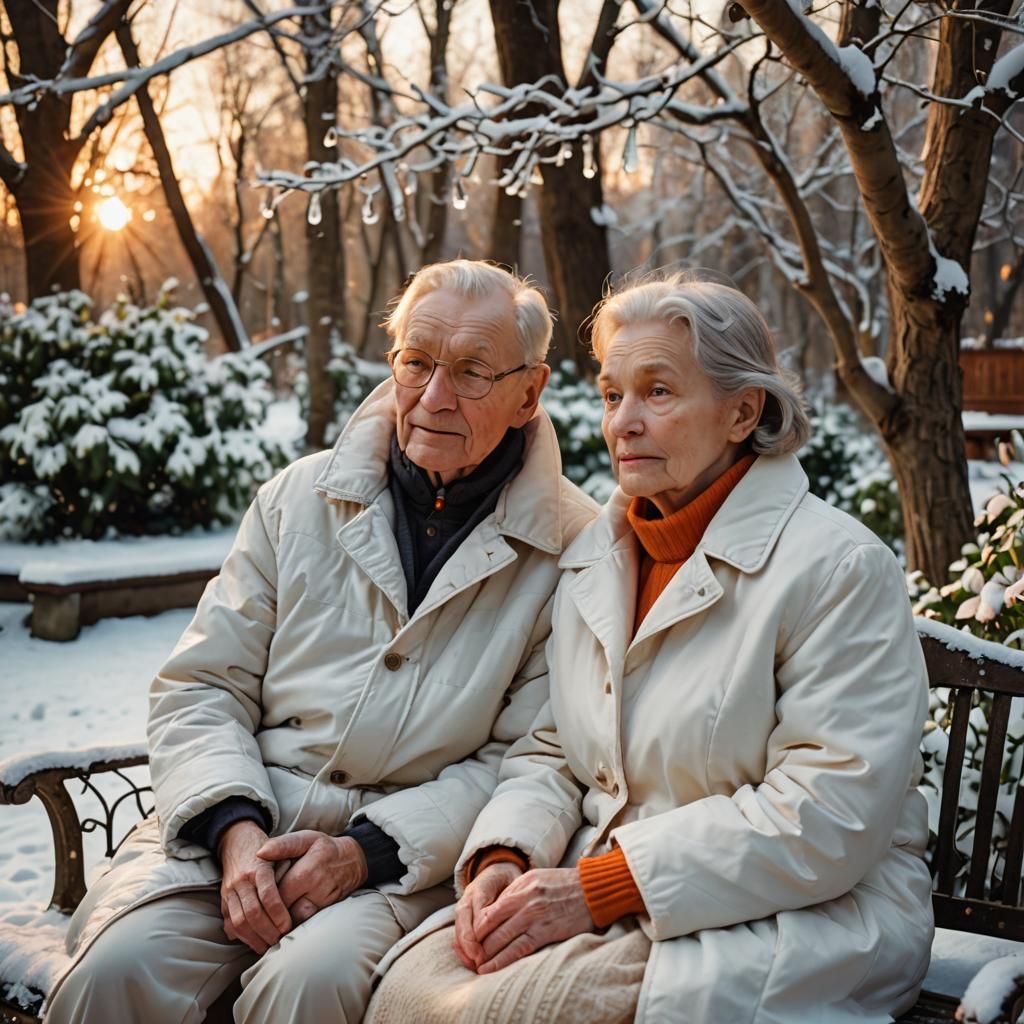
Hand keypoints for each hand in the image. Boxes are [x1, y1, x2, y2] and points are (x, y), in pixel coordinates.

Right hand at [218, 820, 290, 954]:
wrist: (236, 839)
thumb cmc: (266, 847)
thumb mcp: (281, 850)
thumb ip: (290, 870)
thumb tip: (301, 896)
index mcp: (259, 866)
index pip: (268, 894)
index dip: (278, 913)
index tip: (288, 925)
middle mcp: (242, 879)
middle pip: (252, 912)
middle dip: (267, 931)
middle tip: (280, 940)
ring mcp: (230, 889)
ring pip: (239, 921)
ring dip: (254, 938)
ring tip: (268, 946)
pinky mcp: (223, 898)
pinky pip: (229, 922)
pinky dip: (242, 936)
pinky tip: (254, 943)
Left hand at [256, 830, 367, 924]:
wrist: (354, 860)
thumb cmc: (324, 848)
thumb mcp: (305, 838)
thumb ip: (282, 845)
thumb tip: (259, 853)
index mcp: (306, 872)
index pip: (276, 894)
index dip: (262, 898)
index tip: (254, 896)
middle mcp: (316, 891)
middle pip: (284, 912)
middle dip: (269, 914)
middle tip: (257, 912)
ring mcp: (323, 904)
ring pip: (296, 922)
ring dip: (282, 923)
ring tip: (269, 920)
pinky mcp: (328, 912)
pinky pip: (307, 924)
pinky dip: (294, 925)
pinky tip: (285, 923)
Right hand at [453, 861, 523, 969]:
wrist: (498, 872)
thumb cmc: (509, 881)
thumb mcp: (513, 883)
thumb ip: (510, 898)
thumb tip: (509, 918)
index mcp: (480, 888)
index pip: (476, 913)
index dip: (478, 933)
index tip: (483, 950)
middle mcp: (468, 899)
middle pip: (462, 925)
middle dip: (469, 946)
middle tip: (479, 962)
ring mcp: (463, 909)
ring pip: (458, 932)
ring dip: (465, 951)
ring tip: (475, 966)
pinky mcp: (463, 919)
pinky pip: (458, 936)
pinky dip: (463, 951)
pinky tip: (471, 963)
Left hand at [471, 867, 594, 973]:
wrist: (592, 890)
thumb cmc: (564, 884)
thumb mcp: (536, 878)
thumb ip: (516, 891)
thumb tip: (496, 908)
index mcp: (520, 885)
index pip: (489, 909)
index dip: (476, 926)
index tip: (470, 937)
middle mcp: (524, 900)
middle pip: (491, 925)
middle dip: (477, 943)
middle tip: (469, 955)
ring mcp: (534, 917)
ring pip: (501, 939)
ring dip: (485, 954)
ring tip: (476, 965)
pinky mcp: (545, 932)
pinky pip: (518, 949)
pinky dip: (501, 961)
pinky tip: (490, 968)